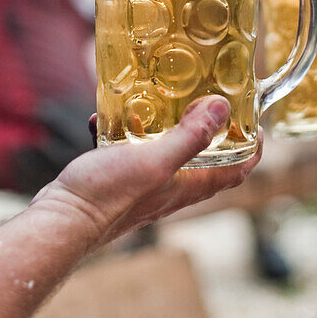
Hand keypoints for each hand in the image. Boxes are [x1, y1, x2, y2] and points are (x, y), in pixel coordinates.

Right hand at [31, 96, 261, 252]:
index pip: (236, 171)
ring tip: (156, 96)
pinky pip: (127, 149)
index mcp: (188, 186)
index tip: (256, 121)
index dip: (252, 148)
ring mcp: (143, 185)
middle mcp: (171, 188)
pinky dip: (121, 131)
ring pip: (163, 149)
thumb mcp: (155, 160)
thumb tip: (223, 108)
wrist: (60, 222)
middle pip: (203, 157)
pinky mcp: (117, 179)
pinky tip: (105, 116)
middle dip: (209, 127)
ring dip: (163, 124)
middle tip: (207, 95)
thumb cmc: (108, 196)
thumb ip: (189, 137)